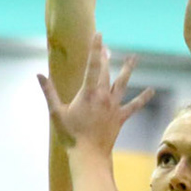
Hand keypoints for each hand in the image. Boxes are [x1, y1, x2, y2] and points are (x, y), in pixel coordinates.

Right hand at [38, 36, 152, 152]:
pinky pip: (134, 106)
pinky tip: (151, 91)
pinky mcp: (120, 117)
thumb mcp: (56, 113)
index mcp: (88, 93)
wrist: (89, 155)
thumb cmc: (71, 135)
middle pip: (105, 72)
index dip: (95, 49)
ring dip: (128, 69)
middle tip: (105, 47)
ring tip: (134, 57)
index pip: (92, 66)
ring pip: (122, 83)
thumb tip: (39, 75)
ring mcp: (114, 106)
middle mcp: (103, 96)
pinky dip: (143, 98)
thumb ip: (49, 92)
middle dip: (104, 58)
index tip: (98, 35)